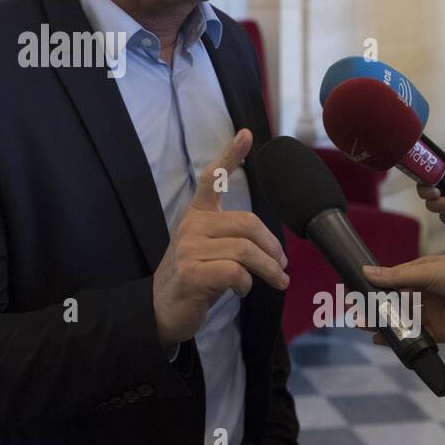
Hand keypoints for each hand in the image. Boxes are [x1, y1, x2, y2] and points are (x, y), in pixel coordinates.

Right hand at [153, 129, 289, 347]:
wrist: (162, 310)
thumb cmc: (194, 278)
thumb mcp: (210, 250)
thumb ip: (232, 238)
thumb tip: (275, 249)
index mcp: (196, 215)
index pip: (212, 179)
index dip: (229, 155)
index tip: (246, 134)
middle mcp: (190, 226)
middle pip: (247, 224)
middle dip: (272, 247)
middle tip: (282, 265)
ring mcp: (188, 249)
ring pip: (245, 249)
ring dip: (268, 269)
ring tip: (277, 280)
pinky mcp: (191, 273)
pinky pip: (235, 271)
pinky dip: (247, 284)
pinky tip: (242, 290)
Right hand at [361, 255, 444, 343]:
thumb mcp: (427, 270)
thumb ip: (397, 275)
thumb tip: (365, 272)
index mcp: (422, 274)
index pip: (393, 281)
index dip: (375, 287)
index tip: (356, 292)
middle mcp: (424, 294)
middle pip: (394, 302)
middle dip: (375, 307)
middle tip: (355, 313)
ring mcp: (430, 314)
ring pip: (401, 320)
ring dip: (383, 323)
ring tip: (363, 326)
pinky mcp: (438, 333)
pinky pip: (414, 337)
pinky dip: (398, 339)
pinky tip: (382, 339)